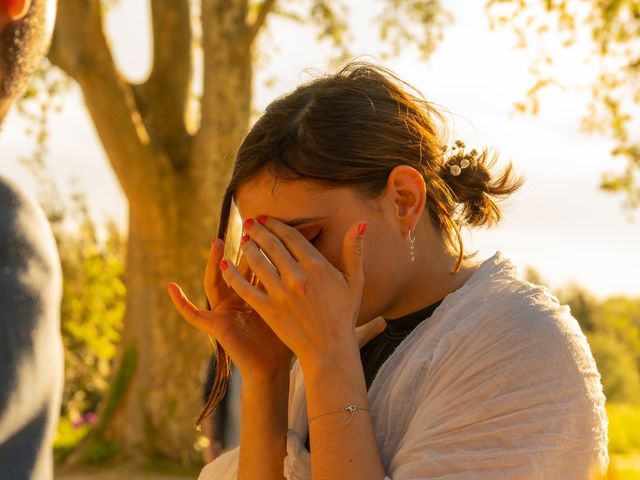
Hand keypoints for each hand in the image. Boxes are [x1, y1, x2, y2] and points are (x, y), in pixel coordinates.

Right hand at [166, 238, 292, 382]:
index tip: (273, 224)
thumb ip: (302, 285)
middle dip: (243, 246)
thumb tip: (324, 263)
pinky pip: (194, 314)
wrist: (272, 369)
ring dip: (214, 262)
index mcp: (259, 291)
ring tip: (217, 242)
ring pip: (215, 281)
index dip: (264, 244)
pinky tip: (170, 287)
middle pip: (239, 266)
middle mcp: (240, 297)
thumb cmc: (286, 340)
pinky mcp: (215, 325)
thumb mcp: (294, 307)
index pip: (260, 261)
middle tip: (249, 224)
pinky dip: (181, 303)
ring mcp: (225, 309)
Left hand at [219, 216, 367, 365]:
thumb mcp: (354, 281)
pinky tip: (225, 265)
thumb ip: (354, 250)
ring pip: (257, 261)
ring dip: (247, 247)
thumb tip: (361, 223)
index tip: (267, 218)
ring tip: (244, 240)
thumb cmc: (343, 314)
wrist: (329, 349)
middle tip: (250, 223)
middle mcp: (296, 276)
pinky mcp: (267, 309)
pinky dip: (233, 274)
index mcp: (316, 266)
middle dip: (258, 231)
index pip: (291, 237)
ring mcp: (280, 293)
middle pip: (271, 245)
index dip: (277, 225)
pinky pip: (245, 287)